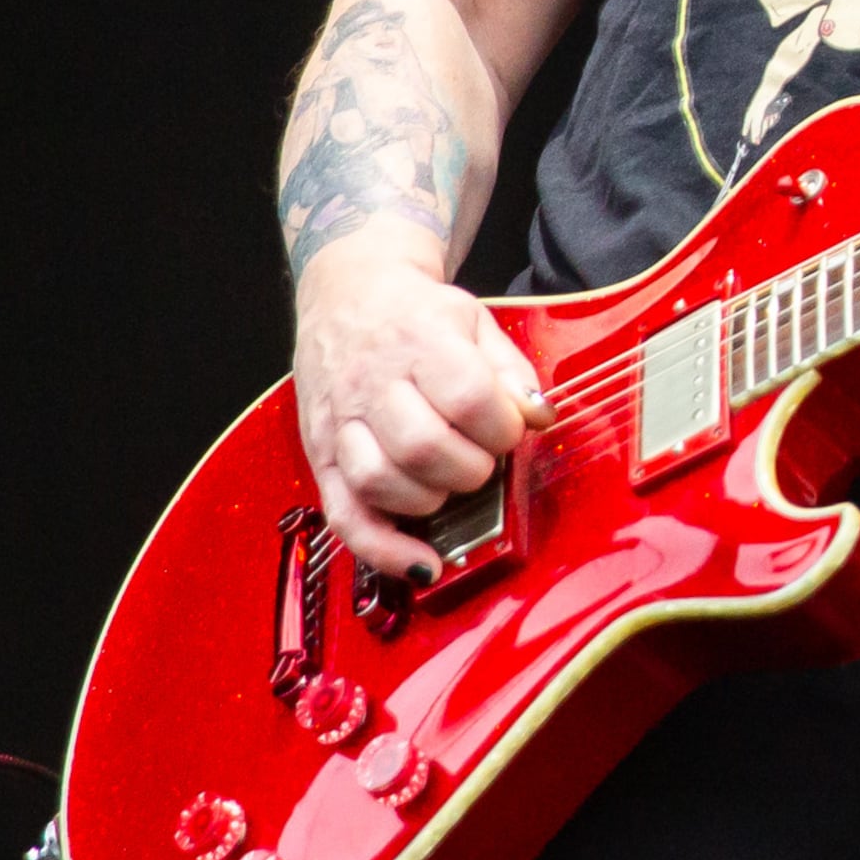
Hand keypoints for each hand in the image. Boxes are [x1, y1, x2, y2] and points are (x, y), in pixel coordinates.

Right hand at [288, 240, 552, 578]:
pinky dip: (383, 550)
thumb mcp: (475, 322)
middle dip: (470, 468)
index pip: (467, 396)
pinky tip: (421, 564)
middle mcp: (371, 382)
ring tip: (451, 486)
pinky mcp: (319, 455)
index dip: (501, 426)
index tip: (511, 430)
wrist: (347, 295)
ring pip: (379, 482)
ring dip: (430, 499)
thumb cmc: (418, 315)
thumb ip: (511, 370)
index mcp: (418, 341)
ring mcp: (339, 423)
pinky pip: (343, 516)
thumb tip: (540, 416)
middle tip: (483, 460)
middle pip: (422, 446)